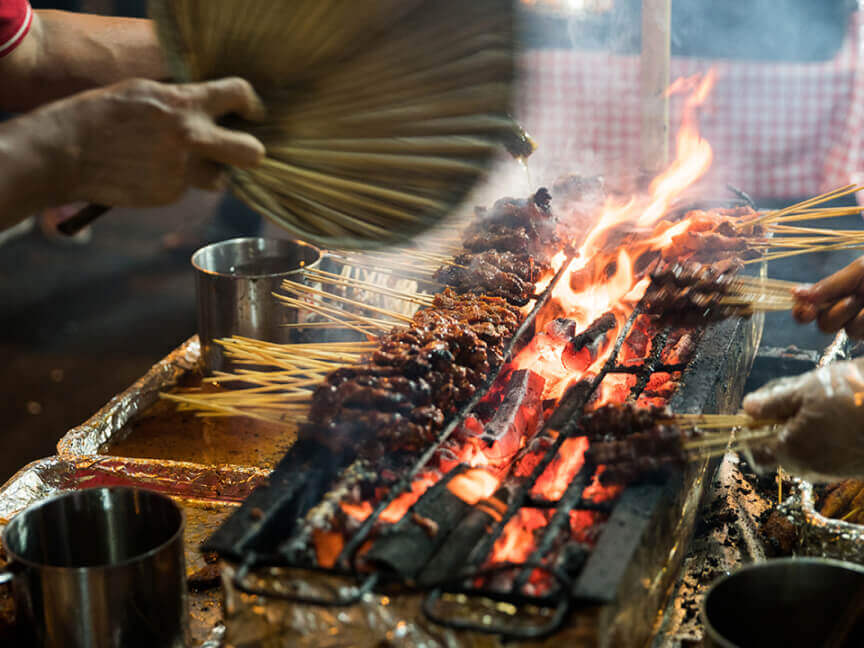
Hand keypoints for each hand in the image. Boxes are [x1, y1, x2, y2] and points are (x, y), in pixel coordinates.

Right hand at [37, 77, 265, 206]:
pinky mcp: (170, 194)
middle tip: (240, 151)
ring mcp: (182, 170)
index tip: (251, 113)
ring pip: (220, 179)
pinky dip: (175, 182)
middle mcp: (190, 138)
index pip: (239, 95)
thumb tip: (213, 109)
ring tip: (182, 162)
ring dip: (210, 173)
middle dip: (252, 153)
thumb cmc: (102, 115)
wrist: (66, 152)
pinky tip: (149, 171)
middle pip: (251, 153)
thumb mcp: (145, 92)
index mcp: (184, 104)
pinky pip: (187, 189)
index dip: (251, 104)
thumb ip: (183, 100)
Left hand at [742, 359, 863, 480]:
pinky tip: (839, 416)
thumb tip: (747, 408)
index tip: (757, 412)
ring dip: (804, 432)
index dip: (751, 433)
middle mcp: (811, 468)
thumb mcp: (805, 390)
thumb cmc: (852, 395)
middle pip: (781, 452)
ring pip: (806, 453)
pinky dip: (826, 438)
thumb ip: (772, 403)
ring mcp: (835, 471)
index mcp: (791, 451)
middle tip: (792, 399)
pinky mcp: (855, 469)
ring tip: (820, 404)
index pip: (756, 453)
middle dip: (780, 429)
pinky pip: (829, 455)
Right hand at [793, 258, 863, 337]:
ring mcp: (855, 322)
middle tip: (853, 298)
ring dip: (854, 314)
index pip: (806, 308)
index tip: (806, 310)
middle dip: (837, 313)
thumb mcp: (856, 271)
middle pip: (825, 324)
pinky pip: (856, 332)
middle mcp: (843, 310)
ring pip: (845, 331)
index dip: (801, 312)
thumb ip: (827, 285)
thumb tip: (794, 293)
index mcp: (833, 293)